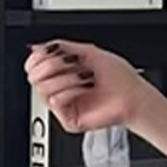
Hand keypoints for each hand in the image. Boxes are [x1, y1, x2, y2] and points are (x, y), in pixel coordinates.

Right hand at [23, 41, 149, 132]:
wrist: (133, 96)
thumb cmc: (119, 78)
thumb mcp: (87, 52)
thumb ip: (61, 47)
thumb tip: (36, 46)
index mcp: (63, 74)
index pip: (33, 66)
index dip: (38, 56)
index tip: (50, 51)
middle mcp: (62, 91)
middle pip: (34, 76)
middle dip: (51, 64)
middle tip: (71, 64)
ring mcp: (65, 107)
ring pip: (42, 88)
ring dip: (64, 77)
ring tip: (83, 78)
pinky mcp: (70, 120)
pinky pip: (54, 102)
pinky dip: (69, 91)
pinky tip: (83, 89)